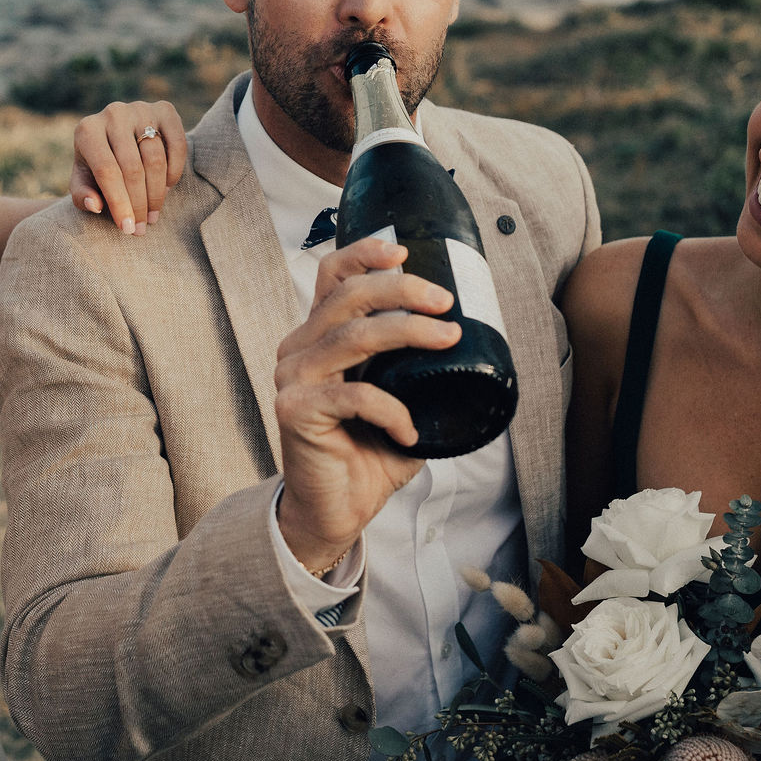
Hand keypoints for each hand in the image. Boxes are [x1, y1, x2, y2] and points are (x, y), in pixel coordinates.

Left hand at [70, 99, 187, 234]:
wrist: (119, 136)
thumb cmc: (98, 165)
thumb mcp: (83, 181)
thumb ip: (82, 195)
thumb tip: (95, 205)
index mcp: (87, 130)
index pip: (106, 171)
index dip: (119, 203)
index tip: (128, 229)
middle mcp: (113, 113)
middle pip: (132, 168)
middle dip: (139, 204)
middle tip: (142, 228)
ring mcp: (140, 108)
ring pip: (156, 159)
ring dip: (157, 193)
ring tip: (153, 214)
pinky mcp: (165, 109)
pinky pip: (177, 145)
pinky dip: (175, 171)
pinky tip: (167, 188)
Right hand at [273, 239, 459, 570]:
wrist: (336, 510)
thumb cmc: (366, 454)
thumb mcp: (398, 399)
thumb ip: (415, 370)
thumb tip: (468, 344)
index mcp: (317, 337)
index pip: (332, 277)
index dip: (364, 254)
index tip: (403, 250)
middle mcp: (298, 349)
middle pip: (347, 297)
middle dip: (402, 290)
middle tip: (445, 302)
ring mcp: (292, 378)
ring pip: (353, 336)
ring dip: (409, 333)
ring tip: (447, 339)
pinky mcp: (294, 410)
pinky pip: (354, 395)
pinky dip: (392, 411)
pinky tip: (409, 431)